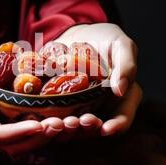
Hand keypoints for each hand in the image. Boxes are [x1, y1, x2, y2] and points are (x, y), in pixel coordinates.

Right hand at [0, 25, 63, 156]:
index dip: (16, 133)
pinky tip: (70, 110)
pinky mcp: (12, 104)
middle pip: (13, 143)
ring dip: (48, 132)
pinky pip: (31, 117)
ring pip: (26, 135)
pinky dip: (50, 118)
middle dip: (39, 137)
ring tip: (71, 122)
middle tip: (63, 125)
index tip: (39, 125)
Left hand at [55, 23, 142, 137]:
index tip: (106, 128)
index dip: (116, 126)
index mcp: (121, 99)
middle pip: (93, 129)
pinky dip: (44, 119)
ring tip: (55, 123)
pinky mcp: (56, 105)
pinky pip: (51, 116)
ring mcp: (77, 110)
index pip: (121, 119)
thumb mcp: (121, 46)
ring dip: (63, 129)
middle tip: (74, 122)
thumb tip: (120, 89)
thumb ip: (126, 65)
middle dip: (84, 129)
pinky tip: (39, 117)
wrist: (77, 34)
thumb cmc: (106, 40)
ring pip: (71, 128)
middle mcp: (99, 110)